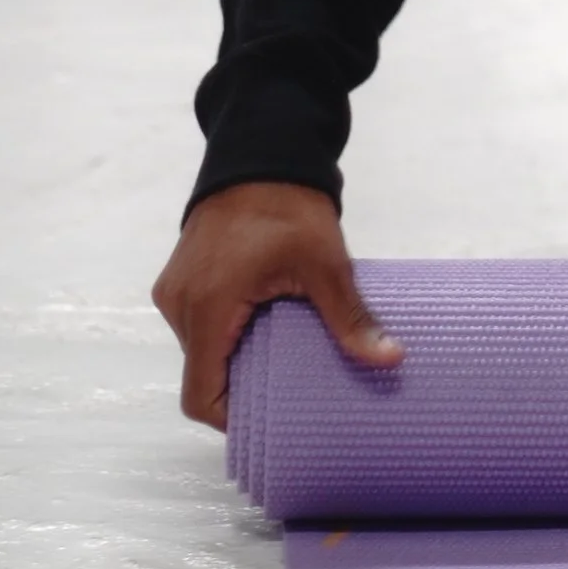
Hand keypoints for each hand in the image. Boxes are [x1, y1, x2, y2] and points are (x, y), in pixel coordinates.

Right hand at [152, 179, 401, 428]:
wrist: (262, 150)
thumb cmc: (288, 205)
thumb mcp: (325, 265)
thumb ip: (350, 318)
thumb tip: (392, 359)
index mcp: (206, 308)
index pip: (200, 396)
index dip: (233, 418)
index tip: (273, 416)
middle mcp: (180, 304)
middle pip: (202, 375)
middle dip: (242, 386)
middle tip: (288, 386)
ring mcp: (176, 289)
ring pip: (201, 351)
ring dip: (235, 357)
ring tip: (281, 352)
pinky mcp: (181, 277)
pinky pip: (198, 324)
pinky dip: (226, 333)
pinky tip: (264, 325)